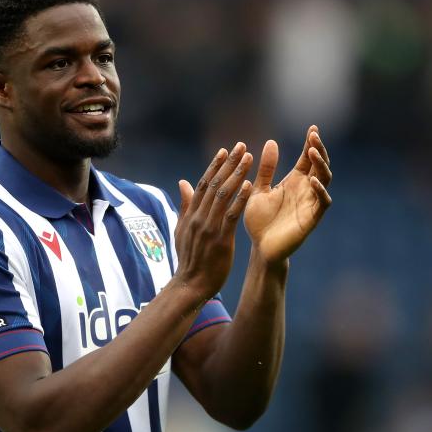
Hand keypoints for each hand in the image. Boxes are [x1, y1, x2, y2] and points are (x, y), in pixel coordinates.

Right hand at [174, 142, 254, 299]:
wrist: (190, 284)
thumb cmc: (189, 258)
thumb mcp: (182, 230)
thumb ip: (185, 206)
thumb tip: (183, 182)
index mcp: (191, 214)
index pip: (202, 184)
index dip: (213, 166)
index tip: (224, 150)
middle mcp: (199, 217)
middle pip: (214, 184)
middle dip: (228, 164)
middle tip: (240, 146)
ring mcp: (209, 228)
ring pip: (223, 195)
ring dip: (237, 175)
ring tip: (248, 158)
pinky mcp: (221, 239)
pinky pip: (231, 216)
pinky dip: (240, 200)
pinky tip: (249, 186)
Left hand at [244, 126, 331, 264]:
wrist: (260, 248)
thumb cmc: (259, 221)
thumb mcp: (259, 189)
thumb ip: (266, 169)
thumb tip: (272, 141)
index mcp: (293, 181)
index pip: (306, 158)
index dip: (311, 143)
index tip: (312, 128)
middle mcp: (305, 190)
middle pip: (318, 165)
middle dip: (318, 149)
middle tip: (313, 135)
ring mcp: (310, 203)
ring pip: (324, 179)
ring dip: (320, 165)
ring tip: (313, 151)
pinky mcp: (312, 218)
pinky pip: (322, 202)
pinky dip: (320, 190)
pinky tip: (312, 180)